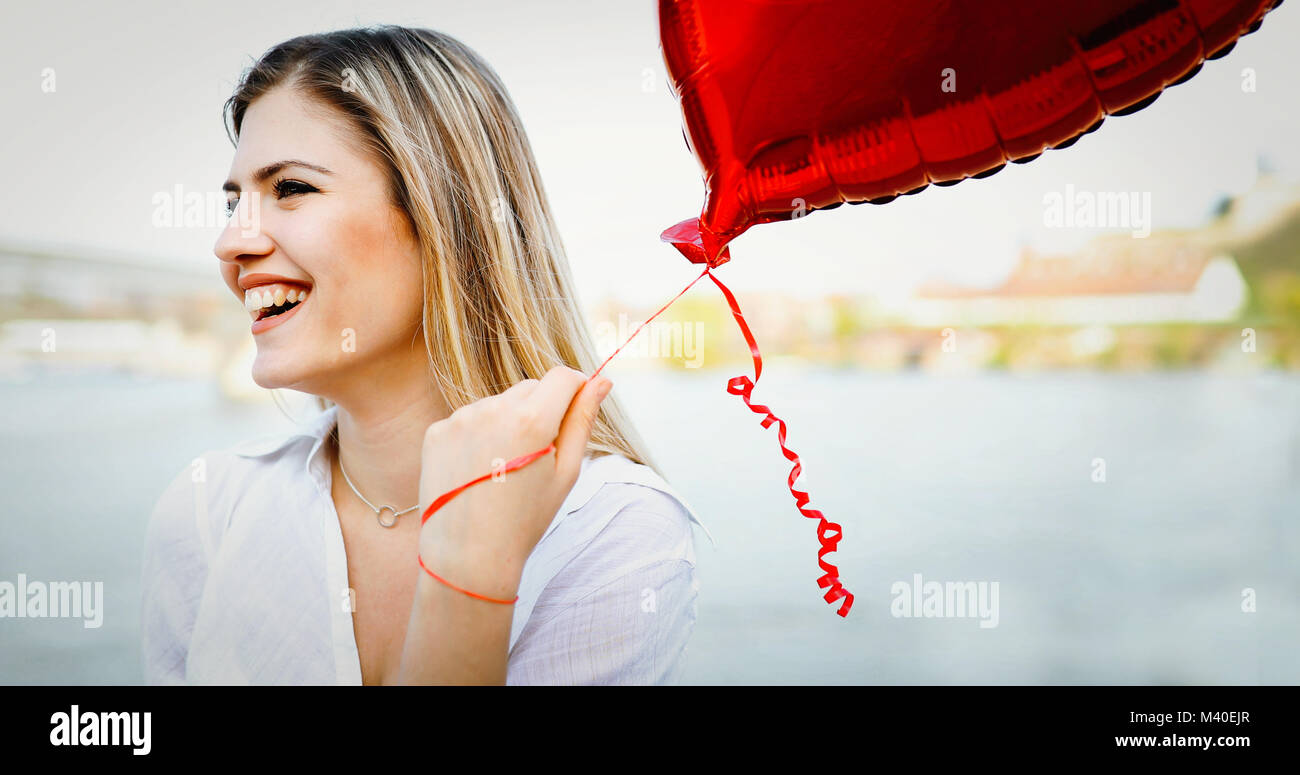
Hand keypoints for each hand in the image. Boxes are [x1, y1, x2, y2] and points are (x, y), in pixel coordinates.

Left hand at [416, 366, 613, 599]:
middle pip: (530, 387)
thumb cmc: (525, 519)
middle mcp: (492, 410)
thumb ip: (583, 420)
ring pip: (498, 403)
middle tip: (538, 455)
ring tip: (504, 468)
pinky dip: (478, 435)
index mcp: (531, 420)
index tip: (577, 407)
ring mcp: (460, 419)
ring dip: (508, 422)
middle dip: (541, 409)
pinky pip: (469, 419)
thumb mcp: (565, 473)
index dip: (577, 388)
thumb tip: (602, 382)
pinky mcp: (436, 431)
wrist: (468, 557)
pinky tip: (479, 469)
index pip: (563, 377)